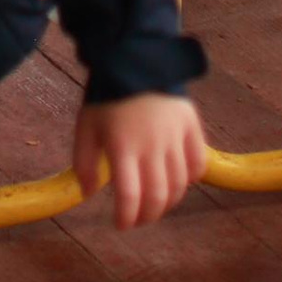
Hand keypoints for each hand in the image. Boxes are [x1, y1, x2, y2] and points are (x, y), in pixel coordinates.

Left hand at [73, 92, 205, 227]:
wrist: (133, 56)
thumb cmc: (107, 95)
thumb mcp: (86, 126)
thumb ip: (84, 162)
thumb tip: (89, 193)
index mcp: (123, 145)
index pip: (130, 196)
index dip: (126, 218)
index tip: (121, 224)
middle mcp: (152, 143)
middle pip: (157, 196)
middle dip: (147, 216)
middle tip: (138, 218)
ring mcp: (175, 134)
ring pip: (179, 185)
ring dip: (168, 202)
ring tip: (155, 203)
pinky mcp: (191, 124)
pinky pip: (198, 163)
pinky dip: (190, 179)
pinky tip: (177, 180)